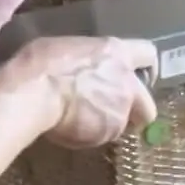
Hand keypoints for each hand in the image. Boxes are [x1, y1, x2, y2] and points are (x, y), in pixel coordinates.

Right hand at [5, 35, 157, 148]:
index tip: (137, 78)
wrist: (36, 92)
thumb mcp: (70, 49)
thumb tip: (86, 71)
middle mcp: (127, 83)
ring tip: (82, 120)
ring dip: (108, 123)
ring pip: (123, 123)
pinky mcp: (108, 132)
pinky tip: (71, 127)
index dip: (146, 69)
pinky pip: (103, 135)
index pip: (149, 55)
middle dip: (136, 112)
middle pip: (148, 106)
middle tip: (115, 112)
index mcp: (118, 53)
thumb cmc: (44, 63)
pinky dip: (91, 134)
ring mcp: (120, 111)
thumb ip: (89, 63)